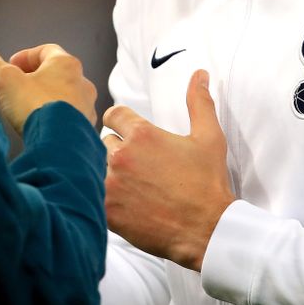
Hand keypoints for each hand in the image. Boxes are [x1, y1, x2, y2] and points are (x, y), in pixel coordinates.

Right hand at [0, 39, 97, 130]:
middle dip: (36, 78)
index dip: (26, 56)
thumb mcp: (5, 80)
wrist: (59, 146)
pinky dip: (56, 119)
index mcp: (66, 64)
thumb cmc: (35, 107)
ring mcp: (86, 107)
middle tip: (18, 86)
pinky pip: (70, 119)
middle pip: (57, 74)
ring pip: (66, 97)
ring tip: (28, 109)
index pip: (46, 50)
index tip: (11, 65)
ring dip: (48, 98)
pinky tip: (41, 128)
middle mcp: (82, 83)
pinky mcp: (85, 129)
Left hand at [102, 69, 234, 271]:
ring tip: (133, 186)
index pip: (113, 115)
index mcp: (142, 134)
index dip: (121, 122)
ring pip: (96, 168)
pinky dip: (106, 198)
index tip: (129, 133)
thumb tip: (200, 74)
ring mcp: (111, 184)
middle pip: (103, 141)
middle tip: (140, 166)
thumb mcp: (208, 137)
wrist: (207, 230)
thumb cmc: (208, 183)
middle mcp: (121, 156)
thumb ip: (199, 102)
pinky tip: (127, 204)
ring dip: (109, 174)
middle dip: (118, 150)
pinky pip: (95, 195)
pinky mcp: (108, 211)